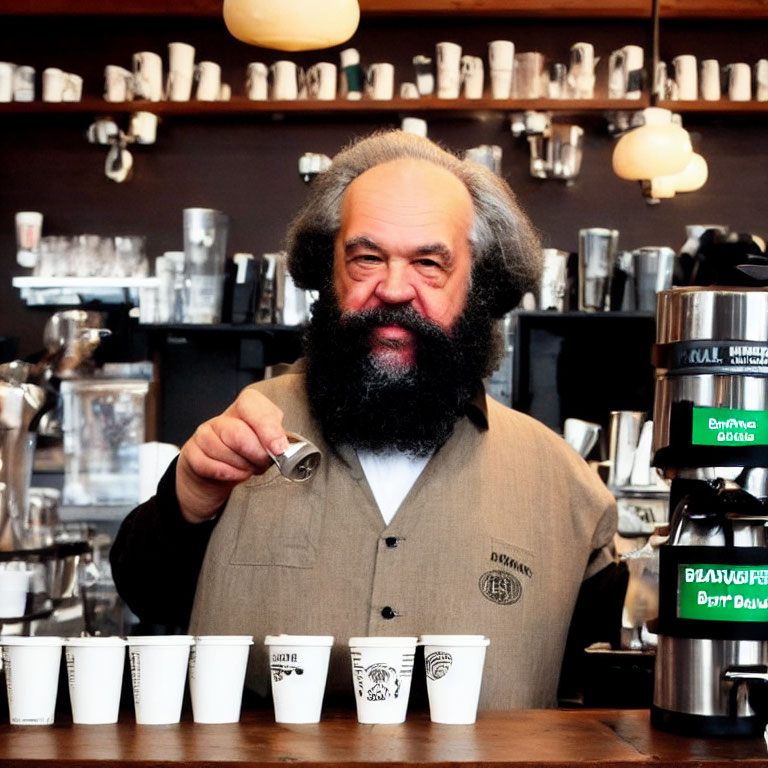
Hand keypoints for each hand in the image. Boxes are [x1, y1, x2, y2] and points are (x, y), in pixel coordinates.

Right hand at [175, 388, 288, 522]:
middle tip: (264, 463)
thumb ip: (275, 439)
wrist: (216, 475)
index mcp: (244, 409)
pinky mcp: (192, 454)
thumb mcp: (265, 444)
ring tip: (249, 468)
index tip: (279, 448)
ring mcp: (204, 435)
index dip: (267, 427)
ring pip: (224, 450)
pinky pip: (212, 466)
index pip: (251, 404)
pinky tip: (235, 474)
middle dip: (257, 454)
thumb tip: (282, 446)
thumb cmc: (246, 455)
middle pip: (238, 433)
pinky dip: (229, 474)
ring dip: (243, 466)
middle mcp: (222, 419)